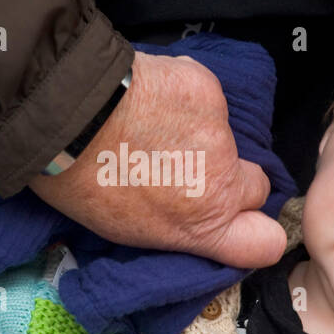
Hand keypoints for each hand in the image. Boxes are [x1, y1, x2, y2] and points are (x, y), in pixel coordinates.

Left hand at [27, 51, 286, 268]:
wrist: (66, 120)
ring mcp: (219, 134)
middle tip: (189, 171)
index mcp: (202, 227)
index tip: (238, 222)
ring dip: (198, 134)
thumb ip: (178, 228)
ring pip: (225, 136)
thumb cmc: (81, 184)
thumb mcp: (129, 231)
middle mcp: (222, 183)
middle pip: (258, 186)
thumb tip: (189, 218)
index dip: (255, 231)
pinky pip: (205, 96)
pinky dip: (182, 97)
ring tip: (150, 128)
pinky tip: (148, 98)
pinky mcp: (208, 90)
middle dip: (232, 180)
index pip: (266, 243)